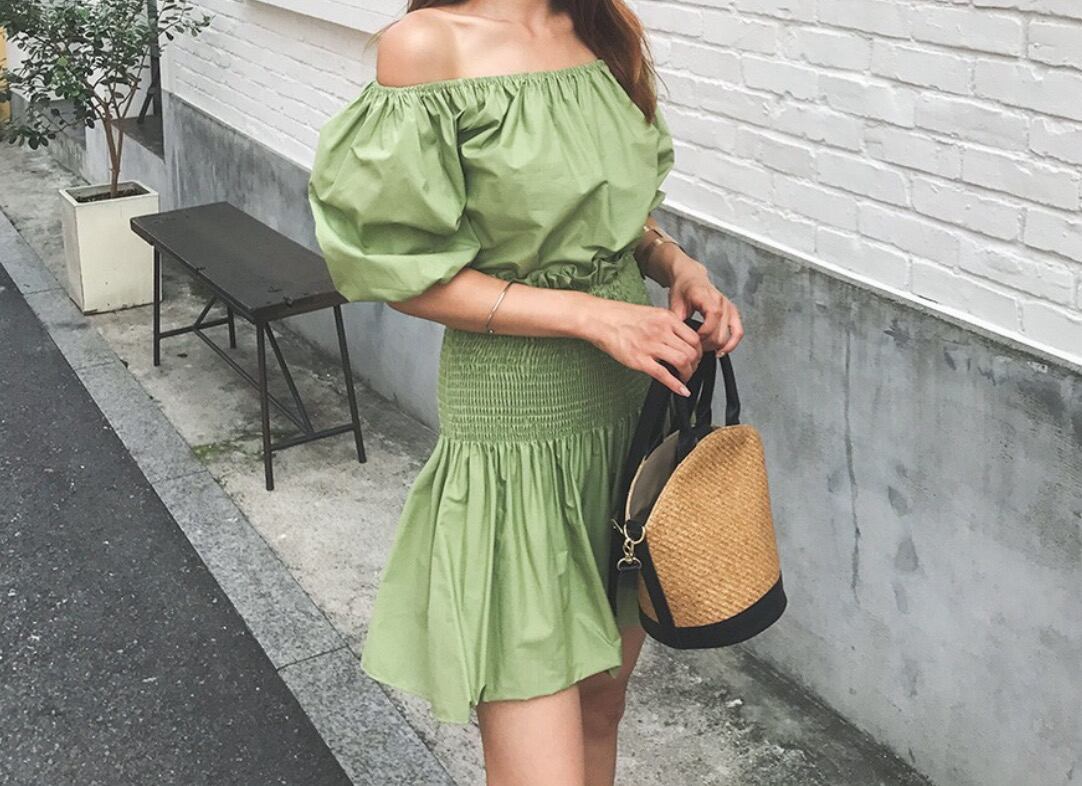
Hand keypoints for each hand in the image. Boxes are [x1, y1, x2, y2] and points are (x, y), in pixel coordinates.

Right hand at [586, 299, 702, 396]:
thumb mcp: (651, 313)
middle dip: (695, 364)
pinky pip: (664, 375)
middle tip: (691, 369)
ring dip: (688, 374)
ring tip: (684, 378)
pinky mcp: (639, 360)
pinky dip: (676, 385)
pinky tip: (681, 390)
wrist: (600, 319)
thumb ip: (667, 325)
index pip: (694, 337)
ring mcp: (650, 346)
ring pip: (682, 362)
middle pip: (691, 351)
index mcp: (666, 318)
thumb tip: (679, 338)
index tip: (696, 357)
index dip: (699, 351)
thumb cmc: (620, 316)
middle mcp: (661, 331)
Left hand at [667, 259, 744, 355]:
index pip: (713, 316)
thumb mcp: (674, 304)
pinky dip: (731, 344)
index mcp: (705, 296)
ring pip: (729, 334)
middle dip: (707, 343)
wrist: (690, 278)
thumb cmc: (682, 289)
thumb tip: (678, 339)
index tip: (693, 339)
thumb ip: (677, 321)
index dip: (704, 332)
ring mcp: (728, 306)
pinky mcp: (733, 312)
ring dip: (716, 345)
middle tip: (694, 347)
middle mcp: (720, 300)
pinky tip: (722, 351)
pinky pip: (738, 331)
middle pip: (721, 330)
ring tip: (704, 349)